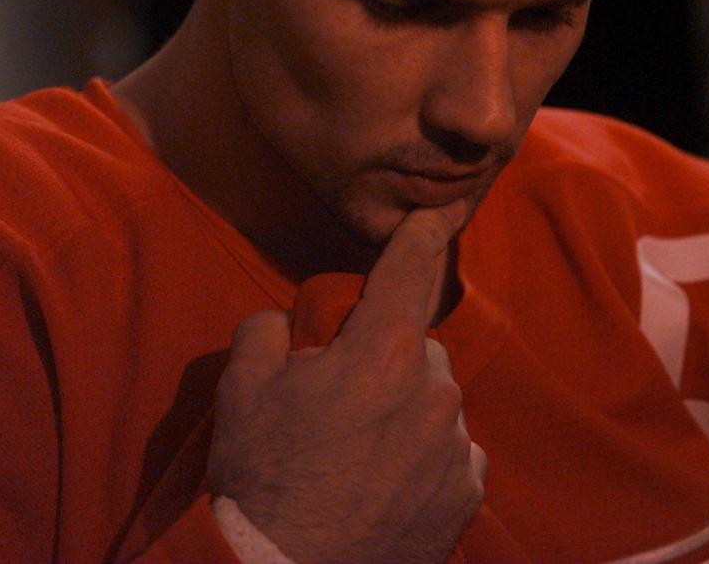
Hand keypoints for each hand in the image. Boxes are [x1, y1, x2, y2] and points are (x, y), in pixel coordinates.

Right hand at [207, 203, 486, 563]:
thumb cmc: (262, 477)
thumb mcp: (243, 388)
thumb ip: (270, 331)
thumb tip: (290, 323)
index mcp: (384, 354)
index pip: (408, 274)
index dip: (422, 237)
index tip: (442, 212)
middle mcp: (434, 393)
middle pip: (417, 350)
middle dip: (385, 361)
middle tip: (342, 402)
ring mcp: (455, 448)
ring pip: (435, 403)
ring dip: (406, 412)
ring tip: (359, 454)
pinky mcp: (465, 495)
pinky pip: (452, 452)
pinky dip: (425, 456)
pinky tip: (386, 483)